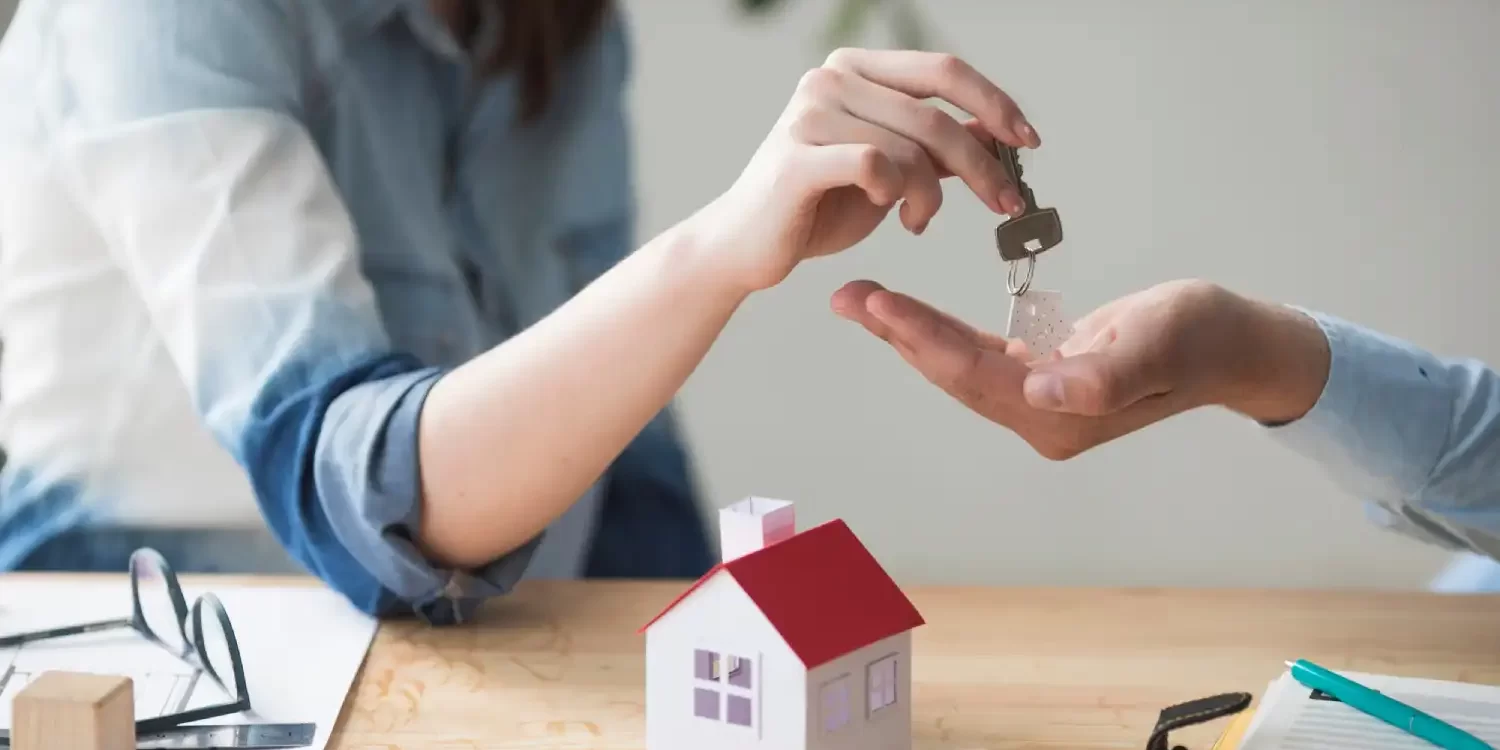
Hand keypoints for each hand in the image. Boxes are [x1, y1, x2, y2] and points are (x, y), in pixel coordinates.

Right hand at [687, 48, 1040, 293]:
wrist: (746, 246)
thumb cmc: (816, 206)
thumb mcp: (890, 170)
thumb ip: (934, 148)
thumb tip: (996, 133)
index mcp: (854, 69)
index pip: (942, 71)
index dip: (994, 103)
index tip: (1028, 141)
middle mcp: (829, 80)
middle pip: (936, 115)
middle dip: (983, 166)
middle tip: (1006, 203)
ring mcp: (809, 115)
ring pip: (911, 149)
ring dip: (933, 196)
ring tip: (919, 220)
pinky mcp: (797, 159)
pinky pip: (877, 167)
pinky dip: (899, 195)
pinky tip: (893, 214)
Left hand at [831, 279, 1330, 459]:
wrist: (1233, 345)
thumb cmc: (1203, 336)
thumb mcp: (1161, 342)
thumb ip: (1107, 373)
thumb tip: (1045, 391)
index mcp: (1060, 415)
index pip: (974, 374)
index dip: (922, 338)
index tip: (876, 303)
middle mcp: (1041, 417)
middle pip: (953, 374)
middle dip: (897, 334)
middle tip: (845, 296)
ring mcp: (1040, 403)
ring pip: (958, 365)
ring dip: (909, 333)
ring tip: (862, 299)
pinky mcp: (1043, 379)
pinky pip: (978, 356)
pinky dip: (941, 332)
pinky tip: (908, 314)